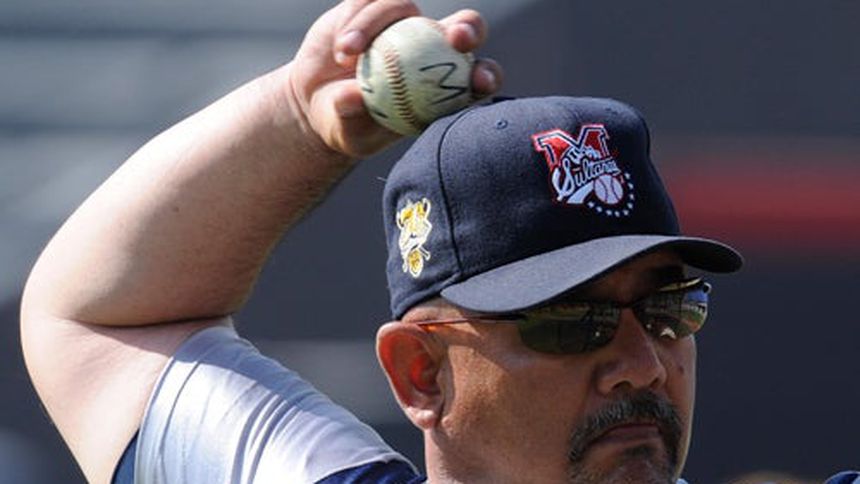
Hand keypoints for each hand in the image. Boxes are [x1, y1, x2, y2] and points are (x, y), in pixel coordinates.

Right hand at [287, 0, 502, 157]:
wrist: (318, 99)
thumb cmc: (346, 125)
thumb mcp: (348, 132)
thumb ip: (352, 117)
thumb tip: (353, 97)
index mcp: (442, 87)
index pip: (477, 78)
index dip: (487, 76)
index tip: (480, 82)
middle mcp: (431, 49)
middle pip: (464, 28)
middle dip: (469, 28)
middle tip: (456, 38)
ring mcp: (404, 24)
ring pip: (405, 7)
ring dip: (375, 24)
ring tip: (346, 55)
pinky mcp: (374, 7)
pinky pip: (371, 1)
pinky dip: (356, 21)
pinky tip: (342, 46)